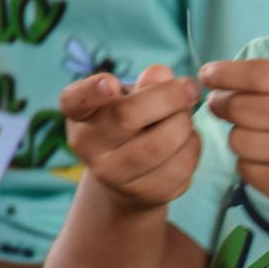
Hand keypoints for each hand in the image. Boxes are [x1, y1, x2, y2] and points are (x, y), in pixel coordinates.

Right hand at [60, 64, 200, 208]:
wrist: (128, 176)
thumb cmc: (130, 124)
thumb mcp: (132, 98)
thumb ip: (145, 85)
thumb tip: (160, 74)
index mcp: (79, 113)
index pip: (75, 100)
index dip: (92, 90)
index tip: (110, 81)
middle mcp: (87, 145)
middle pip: (128, 116)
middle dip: (170, 97)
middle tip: (189, 89)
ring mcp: (112, 175)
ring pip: (159, 144)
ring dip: (185, 124)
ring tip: (186, 117)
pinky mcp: (144, 194)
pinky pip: (180, 166)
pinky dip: (193, 146)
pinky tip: (187, 141)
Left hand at [200, 59, 268, 217]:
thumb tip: (219, 84)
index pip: (255, 75)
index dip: (224, 74)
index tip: (207, 75)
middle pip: (238, 107)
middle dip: (225, 105)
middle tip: (226, 107)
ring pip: (237, 140)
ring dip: (241, 136)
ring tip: (262, 137)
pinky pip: (245, 169)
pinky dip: (250, 163)